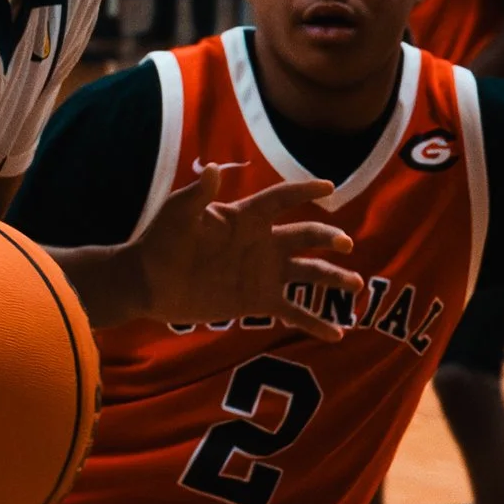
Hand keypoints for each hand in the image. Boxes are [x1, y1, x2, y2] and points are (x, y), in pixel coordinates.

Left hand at [74, 165, 360, 344]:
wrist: (147, 283)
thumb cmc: (160, 240)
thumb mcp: (177, 214)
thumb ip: (197, 194)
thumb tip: (214, 169)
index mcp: (245, 217)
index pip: (281, 199)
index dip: (304, 190)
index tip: (328, 186)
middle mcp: (261, 243)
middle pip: (304, 235)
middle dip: (327, 237)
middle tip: (345, 244)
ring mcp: (262, 273)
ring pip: (307, 272)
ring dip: (332, 277)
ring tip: (355, 284)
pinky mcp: (257, 301)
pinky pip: (293, 311)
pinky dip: (315, 322)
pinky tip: (338, 334)